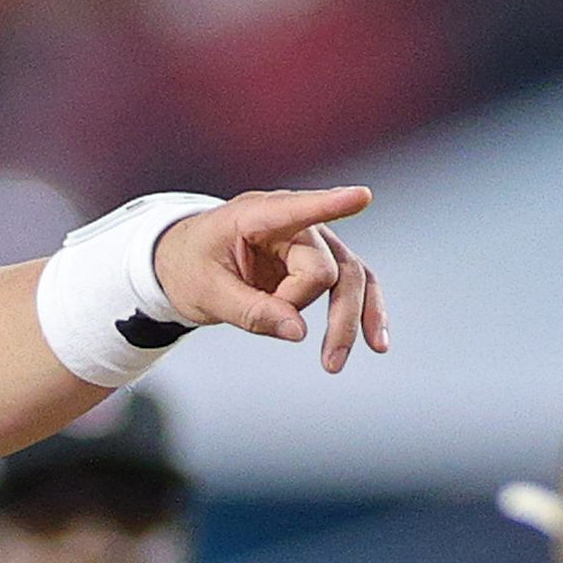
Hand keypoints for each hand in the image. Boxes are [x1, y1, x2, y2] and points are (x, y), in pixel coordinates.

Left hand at [153, 189, 383, 370]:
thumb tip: (300, 333)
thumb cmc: (191, 266)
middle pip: (329, 267)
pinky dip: (364, 311)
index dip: (330, 205)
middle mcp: (293, 224)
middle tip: (326, 363)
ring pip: (350, 277)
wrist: (186, 262)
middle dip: (329, 312)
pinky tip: (377, 340)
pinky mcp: (319, 263)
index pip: (298, 209)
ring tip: (334, 364)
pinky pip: (353, 283)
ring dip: (349, 320)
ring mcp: (311, 243)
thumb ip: (250, 311)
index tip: (361, 197)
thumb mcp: (206, 293)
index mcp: (257, 216)